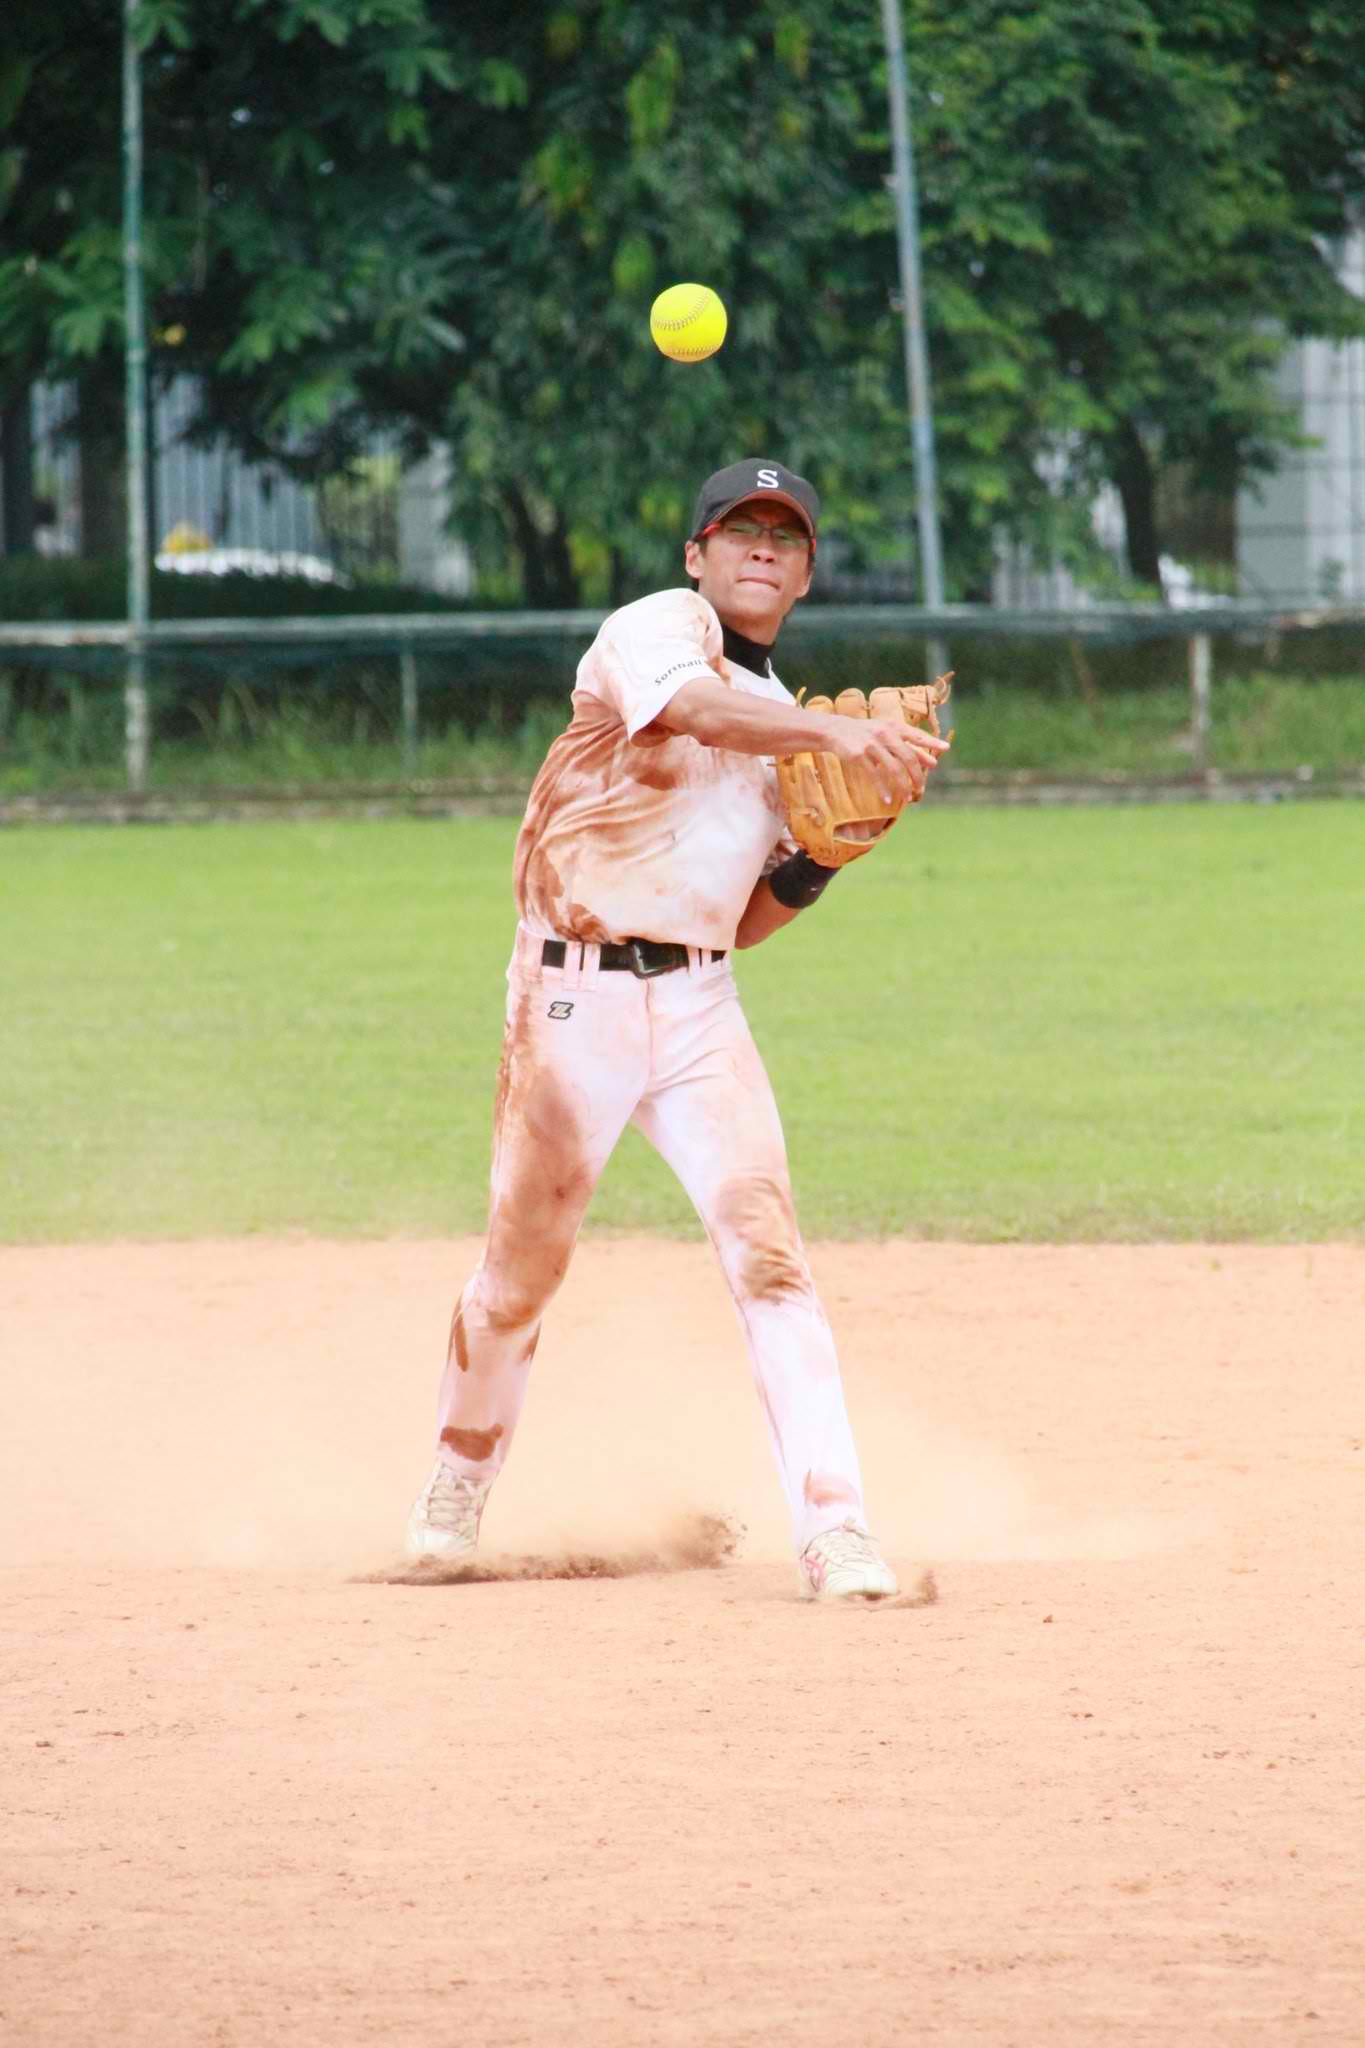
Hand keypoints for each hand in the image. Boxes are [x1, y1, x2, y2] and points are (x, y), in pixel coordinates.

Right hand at [817, 714, 949, 804]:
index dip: (931, 742)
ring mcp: (872, 744)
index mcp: (893, 727)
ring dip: (902, 785)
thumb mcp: (887, 734)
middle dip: (917, 774)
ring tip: (908, 798)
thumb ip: (909, 746)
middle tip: (921, 788)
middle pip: (907, 757)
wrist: (836, 730)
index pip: (916, 736)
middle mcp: (885, 733)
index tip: (946, 749)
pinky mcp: (859, 755)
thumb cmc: (865, 733)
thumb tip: (933, 760)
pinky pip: (875, 775)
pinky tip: (888, 800)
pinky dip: (883, 789)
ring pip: (893, 768)